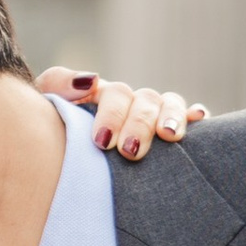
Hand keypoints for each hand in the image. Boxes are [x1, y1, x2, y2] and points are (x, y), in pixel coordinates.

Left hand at [36, 68, 207, 157]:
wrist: (51, 165)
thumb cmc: (48, 134)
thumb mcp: (45, 106)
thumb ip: (59, 86)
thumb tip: (92, 80)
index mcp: (101, 95)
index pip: (114, 94)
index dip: (111, 114)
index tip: (101, 142)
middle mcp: (130, 103)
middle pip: (144, 101)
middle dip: (138, 124)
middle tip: (129, 151)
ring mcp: (151, 116)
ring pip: (169, 104)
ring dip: (172, 117)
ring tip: (169, 136)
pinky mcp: (170, 134)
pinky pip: (189, 117)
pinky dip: (195, 114)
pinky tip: (199, 118)